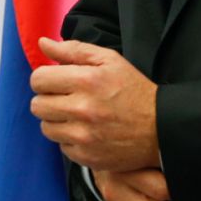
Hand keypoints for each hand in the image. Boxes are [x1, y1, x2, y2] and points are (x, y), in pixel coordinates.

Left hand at [30, 37, 159, 171]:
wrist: (163, 129)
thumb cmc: (134, 90)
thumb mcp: (109, 61)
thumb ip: (73, 50)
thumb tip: (42, 43)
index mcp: (86, 81)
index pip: (38, 79)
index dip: (45, 78)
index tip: (57, 81)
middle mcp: (82, 109)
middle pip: (37, 105)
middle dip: (49, 99)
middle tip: (67, 98)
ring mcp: (84, 136)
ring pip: (46, 127)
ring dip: (57, 120)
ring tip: (77, 116)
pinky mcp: (87, 157)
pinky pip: (61, 146)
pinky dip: (70, 139)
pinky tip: (87, 132)